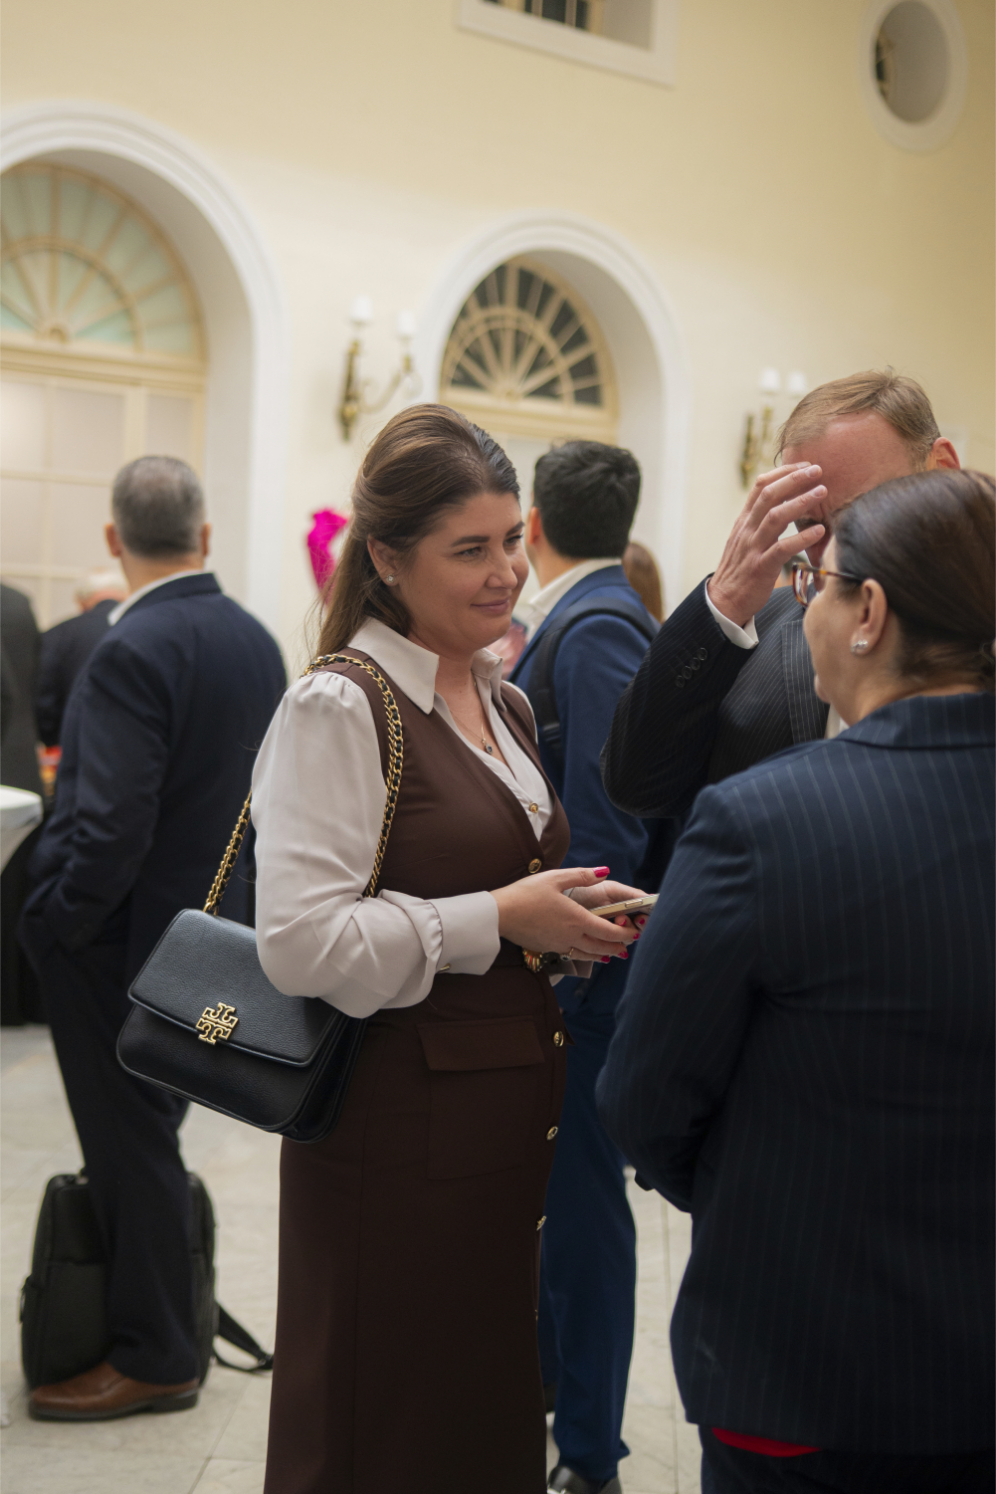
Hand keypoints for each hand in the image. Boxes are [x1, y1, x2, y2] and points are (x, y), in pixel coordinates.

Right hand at [490, 868, 638, 960]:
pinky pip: (575, 954)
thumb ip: (582, 876)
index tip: (635, 931)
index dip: (625, 933)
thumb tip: (604, 872)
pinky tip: (589, 953)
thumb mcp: (555, 878)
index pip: (609, 931)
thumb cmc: (526, 894)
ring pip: (589, 954)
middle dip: (618, 945)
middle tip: (629, 944)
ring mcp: (560, 944)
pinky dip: (587, 955)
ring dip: (604, 953)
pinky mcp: (549, 948)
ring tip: (614, 953)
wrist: (501, 914)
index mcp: (577, 918)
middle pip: (602, 946)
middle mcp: (571, 935)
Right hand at [707, 464, 827, 627]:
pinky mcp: (760, 567)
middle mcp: (747, 530)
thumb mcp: (745, 539)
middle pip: (769, 495)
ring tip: (822, 492)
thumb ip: (761, 522)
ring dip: (801, 502)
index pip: (760, 487)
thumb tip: (783, 503)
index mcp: (744, 521)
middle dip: (794, 479)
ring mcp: (753, 548)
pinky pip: (782, 549)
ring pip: (775, 517)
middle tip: (817, 470)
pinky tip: (819, 531)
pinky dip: (802, 538)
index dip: (783, 472)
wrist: (723, 601)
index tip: (804, 466)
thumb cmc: (740, 570)